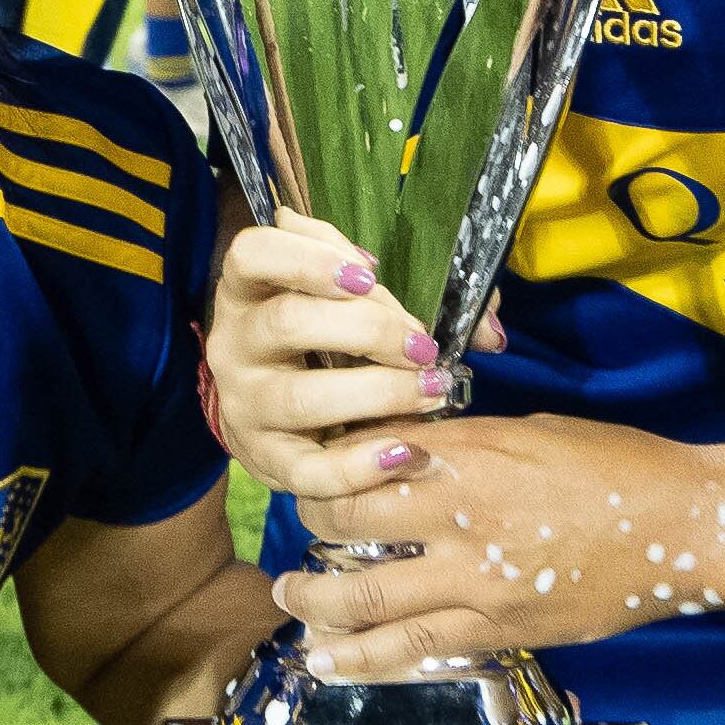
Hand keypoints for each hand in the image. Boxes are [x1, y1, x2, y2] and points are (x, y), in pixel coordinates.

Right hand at [205, 215, 448, 500]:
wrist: (275, 411)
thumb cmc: (325, 338)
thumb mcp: (349, 298)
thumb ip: (406, 293)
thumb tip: (490, 330)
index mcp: (248, 288)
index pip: (253, 254)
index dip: (308, 259)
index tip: (369, 274)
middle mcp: (233, 342)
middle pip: (288, 322)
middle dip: (368, 330)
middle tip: (423, 345)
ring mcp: (243, 404)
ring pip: (300, 397)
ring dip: (377, 393)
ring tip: (432, 389)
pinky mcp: (266, 459)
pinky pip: (308, 471)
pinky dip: (359, 467)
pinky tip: (406, 452)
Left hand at [278, 410, 724, 678]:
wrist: (684, 526)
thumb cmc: (616, 464)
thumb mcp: (527, 431)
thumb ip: (460, 446)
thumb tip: (403, 454)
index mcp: (466, 452)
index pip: (360, 456)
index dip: (327, 464)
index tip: (318, 466)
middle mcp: (457, 515)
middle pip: (344, 524)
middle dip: (310, 527)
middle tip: (300, 531)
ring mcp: (474, 580)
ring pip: (361, 599)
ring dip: (313, 603)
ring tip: (289, 601)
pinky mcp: (498, 628)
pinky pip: (411, 649)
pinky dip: (359, 658)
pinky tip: (327, 661)